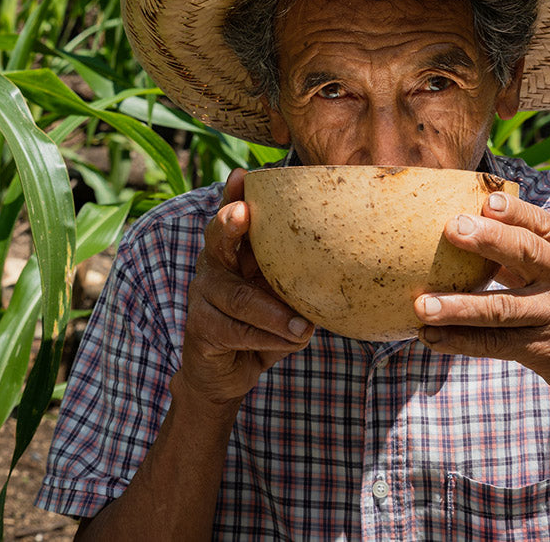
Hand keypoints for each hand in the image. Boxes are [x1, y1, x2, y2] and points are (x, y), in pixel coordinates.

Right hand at [177, 169, 313, 407]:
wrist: (229, 374)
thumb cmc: (265, 325)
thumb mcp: (285, 296)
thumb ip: (302, 279)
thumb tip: (349, 267)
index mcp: (236, 251)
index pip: (234, 216)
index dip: (235, 194)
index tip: (245, 174)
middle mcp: (213, 267)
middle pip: (215, 239)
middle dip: (229, 223)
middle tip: (242, 213)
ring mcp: (203, 297)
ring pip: (236, 297)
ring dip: (273, 312)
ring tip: (303, 326)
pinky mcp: (201, 329)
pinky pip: (235, 330)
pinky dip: (268, 337)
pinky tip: (292, 341)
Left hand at [414, 191, 549, 417]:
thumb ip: (538, 251)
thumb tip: (481, 227)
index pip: (543, 224)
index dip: (513, 211)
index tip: (485, 201)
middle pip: (525, 254)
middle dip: (486, 240)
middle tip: (450, 230)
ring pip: (502, 308)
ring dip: (458, 307)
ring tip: (422, 305)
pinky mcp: (546, 350)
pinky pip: (496, 344)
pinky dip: (461, 341)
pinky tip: (433, 337)